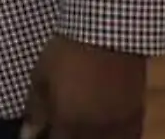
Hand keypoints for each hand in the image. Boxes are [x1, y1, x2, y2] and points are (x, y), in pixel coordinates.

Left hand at [23, 35, 146, 138]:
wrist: (107, 35)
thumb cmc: (67, 54)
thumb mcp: (41, 78)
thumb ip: (35, 110)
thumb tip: (27, 134)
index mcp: (68, 124)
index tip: (43, 132)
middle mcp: (95, 132)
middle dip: (68, 138)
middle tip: (63, 129)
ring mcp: (119, 126)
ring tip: (82, 129)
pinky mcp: (136, 116)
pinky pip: (129, 137)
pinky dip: (116, 137)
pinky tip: (107, 130)